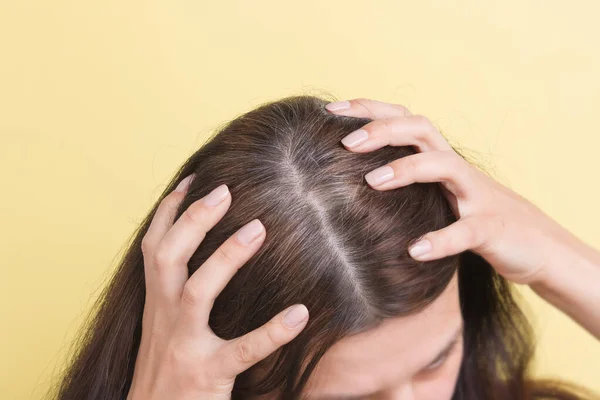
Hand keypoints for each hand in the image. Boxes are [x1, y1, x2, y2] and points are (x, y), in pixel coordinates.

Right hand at [127, 175, 308, 399]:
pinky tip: (300, 313)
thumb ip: (176, 291)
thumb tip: (201, 255)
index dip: (169, 211)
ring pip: (197, 293)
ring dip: (225, 259)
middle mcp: (165, 318)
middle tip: (225, 190)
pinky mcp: (209, 374)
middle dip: (193, 220)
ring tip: (258, 228)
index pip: (154, 247)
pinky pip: (243, 349)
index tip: (193, 179)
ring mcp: (185, 346)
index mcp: (157, 302)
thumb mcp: (162, 325)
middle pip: (168, 257)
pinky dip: (272, 331)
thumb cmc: (165, 367)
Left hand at [325, 98, 582, 284]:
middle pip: (422, 130)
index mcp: (439, 158)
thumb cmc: (473, 216)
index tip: (331, 110)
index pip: (403, 120)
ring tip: (372, 182)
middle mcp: (457, 169)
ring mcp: (477, 196)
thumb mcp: (438, 193)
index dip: (369, 110)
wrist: (536, 244)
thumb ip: (407, 180)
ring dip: (407, 170)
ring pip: (445, 166)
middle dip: (383, 130)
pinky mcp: (492, 228)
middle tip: (345, 142)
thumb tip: (350, 179)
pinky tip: (413, 251)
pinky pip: (467, 231)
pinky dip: (441, 239)